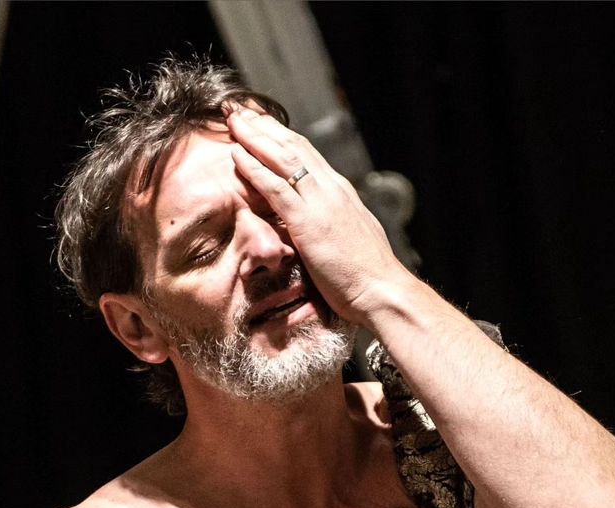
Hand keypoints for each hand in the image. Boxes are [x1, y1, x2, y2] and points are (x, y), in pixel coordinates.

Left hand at [226, 105, 410, 326]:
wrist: (382, 290)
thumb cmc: (367, 275)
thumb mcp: (349, 239)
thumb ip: (333, 225)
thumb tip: (323, 225)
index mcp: (340, 192)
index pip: (307, 154)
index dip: (281, 135)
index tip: (260, 122)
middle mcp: (331, 188)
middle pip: (293, 146)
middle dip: (264, 126)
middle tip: (239, 109)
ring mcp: (320, 202)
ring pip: (282, 158)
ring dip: (254, 138)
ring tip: (232, 121)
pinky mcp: (308, 222)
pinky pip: (276, 188)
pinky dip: (254, 169)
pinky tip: (237, 156)